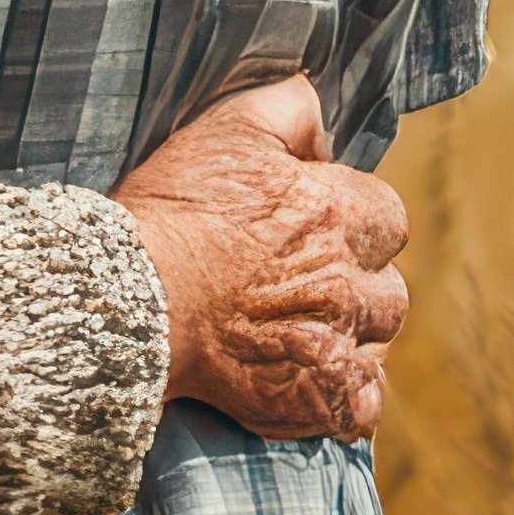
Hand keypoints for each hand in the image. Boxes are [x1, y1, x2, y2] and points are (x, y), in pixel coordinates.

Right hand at [112, 72, 410, 441]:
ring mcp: (341, 347)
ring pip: (377, 343)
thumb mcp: (220, 133)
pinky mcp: (320, 399)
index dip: (352, 222)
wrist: (126, 302)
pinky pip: (360, 406)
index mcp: (340, 214)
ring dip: (349, 336)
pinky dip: (342, 397)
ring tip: (295, 332)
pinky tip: (303, 379)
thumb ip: (286, 108)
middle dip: (354, 284)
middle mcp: (352, 283)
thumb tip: (321, 113)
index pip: (387, 216)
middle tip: (297, 285)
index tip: (309, 229)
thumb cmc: (169, 214)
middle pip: (387, 287)